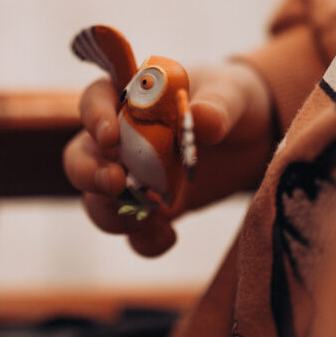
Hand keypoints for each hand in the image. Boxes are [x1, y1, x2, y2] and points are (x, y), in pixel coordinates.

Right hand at [62, 62, 273, 256]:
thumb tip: (201, 119)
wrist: (254, 137)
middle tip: (115, 183)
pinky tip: (168, 237)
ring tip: (147, 221)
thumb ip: (216, 107)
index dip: (95, 117)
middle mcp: (121, 138)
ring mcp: (133, 177)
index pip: (96, 99)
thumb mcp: (233, 95)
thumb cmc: (234, 100)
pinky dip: (143, 241)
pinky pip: (133, 231)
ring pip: (97, 200)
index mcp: (132, 98)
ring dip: (112, 214)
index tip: (110, 137)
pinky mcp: (152, 209)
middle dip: (89, 174)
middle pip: (81, 157)